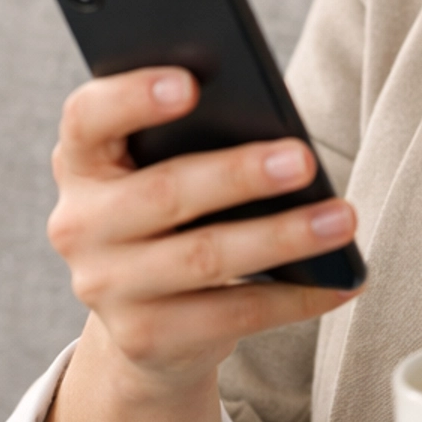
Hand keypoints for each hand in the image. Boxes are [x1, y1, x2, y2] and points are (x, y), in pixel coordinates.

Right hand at [49, 66, 358, 400]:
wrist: (146, 321)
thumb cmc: (174, 213)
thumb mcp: (164, 169)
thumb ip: (195, 140)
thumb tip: (277, 131)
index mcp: (82, 161)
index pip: (88, 117)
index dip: (132, 97)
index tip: (191, 83)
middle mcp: (79, 224)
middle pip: (164, 193)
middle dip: (239, 175)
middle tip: (304, 160)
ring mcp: (105, 287)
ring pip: (204, 257)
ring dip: (283, 237)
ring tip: (342, 219)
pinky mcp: (144, 338)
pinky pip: (232, 315)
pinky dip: (295, 297)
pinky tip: (340, 281)